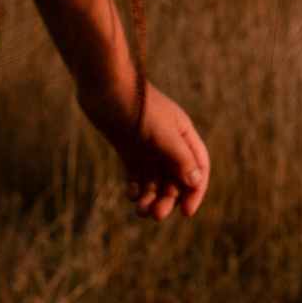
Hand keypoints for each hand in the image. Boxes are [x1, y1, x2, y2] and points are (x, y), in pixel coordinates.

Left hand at [80, 80, 210, 220]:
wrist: (104, 87)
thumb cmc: (137, 106)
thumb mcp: (163, 134)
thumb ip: (180, 158)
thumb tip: (196, 182)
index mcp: (184, 135)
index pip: (198, 169)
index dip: (194, 192)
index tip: (186, 212)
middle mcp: (169, 142)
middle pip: (175, 179)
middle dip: (167, 198)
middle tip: (155, 215)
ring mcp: (148, 146)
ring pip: (154, 179)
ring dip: (150, 197)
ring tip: (140, 211)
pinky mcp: (128, 148)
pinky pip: (136, 174)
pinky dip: (136, 187)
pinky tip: (131, 196)